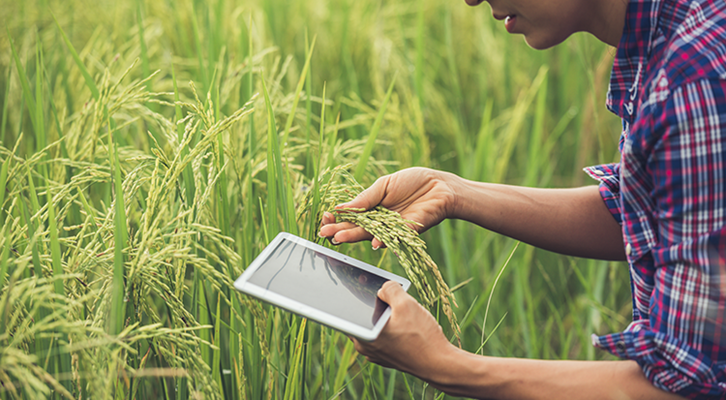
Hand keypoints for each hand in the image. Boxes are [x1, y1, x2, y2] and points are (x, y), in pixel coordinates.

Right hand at [318, 167, 458, 248]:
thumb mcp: (384, 185)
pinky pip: (394, 238)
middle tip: (324, 233)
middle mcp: (380, 221)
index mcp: (372, 208)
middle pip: (356, 228)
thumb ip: (365, 198)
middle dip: (339, 230)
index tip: (326, 217)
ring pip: (370, 235)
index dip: (337, 218)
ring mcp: (393, 229)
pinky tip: (374, 242)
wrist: (440, 186)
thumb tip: (340, 207)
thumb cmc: (413, 182)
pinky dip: (384, 240)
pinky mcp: (408, 233)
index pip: (350, 216)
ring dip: (355, 237)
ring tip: (339, 237)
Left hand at [351, 281, 456, 381]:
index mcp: (362, 334)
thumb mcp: (406, 304)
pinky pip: (386, 336)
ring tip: (406, 313)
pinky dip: (394, 328)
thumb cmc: (421, 336)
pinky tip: (409, 325)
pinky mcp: (387, 357)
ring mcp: (376, 354)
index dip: (356, 294)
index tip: (361, 284)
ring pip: (377, 325)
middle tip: (392, 296)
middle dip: (377, 304)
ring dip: (388, 316)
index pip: (349, 309)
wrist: (439, 364)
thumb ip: (390, 289)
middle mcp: (364, 346)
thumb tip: (382, 287)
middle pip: (365, 316)